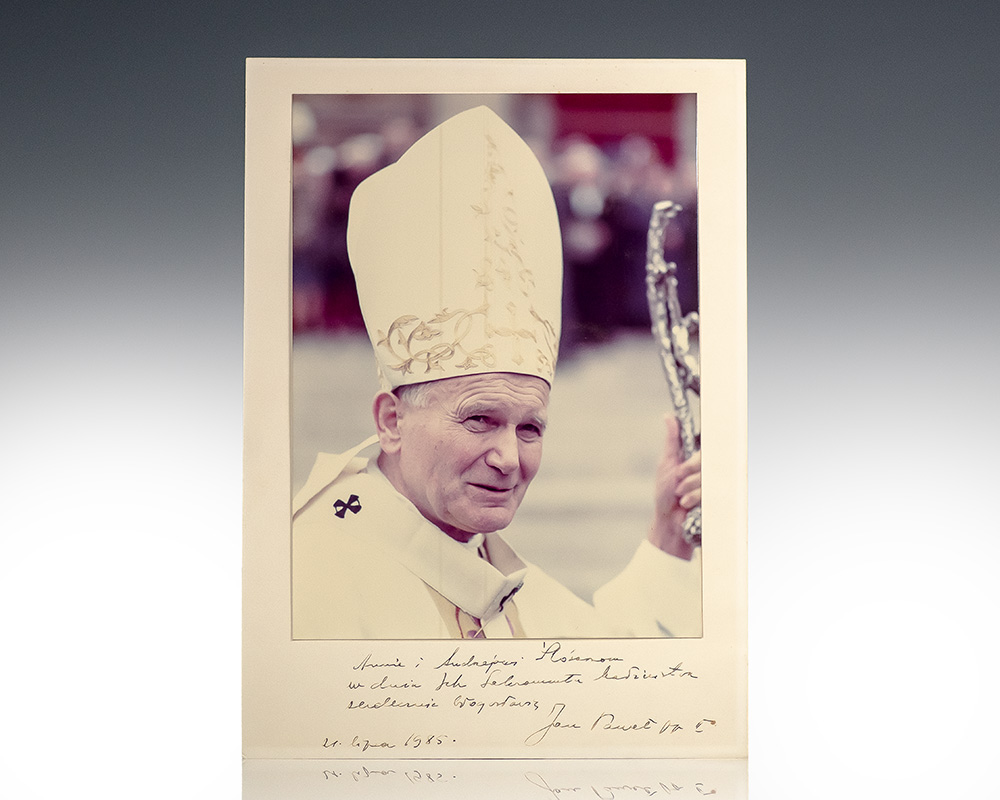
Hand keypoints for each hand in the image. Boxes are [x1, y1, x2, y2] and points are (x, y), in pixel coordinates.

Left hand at [648, 415, 700, 559]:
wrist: (669, 522)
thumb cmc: (665, 494)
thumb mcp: (667, 463)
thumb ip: (672, 440)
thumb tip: (669, 416)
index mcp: (696, 457)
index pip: (705, 447)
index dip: (694, 459)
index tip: (682, 469)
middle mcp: (708, 468)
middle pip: (707, 460)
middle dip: (689, 471)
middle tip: (677, 480)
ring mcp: (713, 482)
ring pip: (709, 475)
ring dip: (691, 486)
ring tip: (680, 495)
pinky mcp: (717, 496)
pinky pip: (711, 490)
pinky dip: (696, 496)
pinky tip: (686, 503)